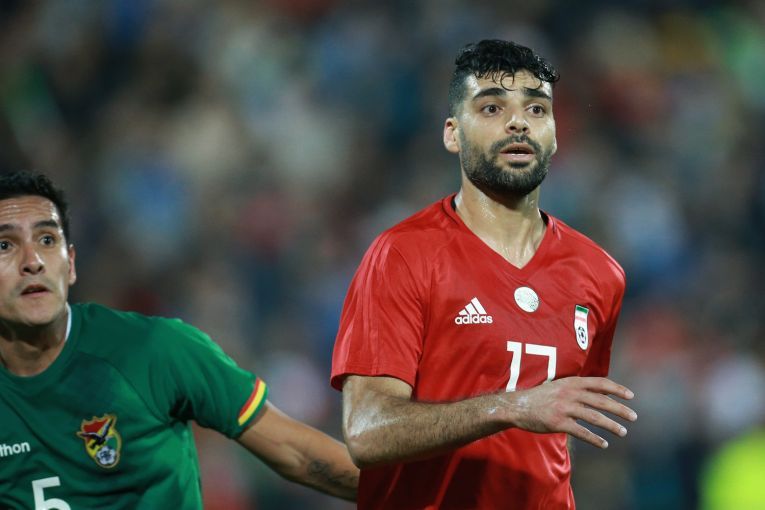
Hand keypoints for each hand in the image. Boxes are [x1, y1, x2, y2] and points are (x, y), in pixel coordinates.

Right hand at [504, 377, 636, 448]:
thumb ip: (577, 388)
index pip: (600, 383)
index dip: (617, 389)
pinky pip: (581, 432)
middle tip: (634, 417)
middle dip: (620, 409)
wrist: (518, 406)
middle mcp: (570, 393)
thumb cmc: (540, 397)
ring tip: (623, 432)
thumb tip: (600, 394)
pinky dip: (594, 439)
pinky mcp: (558, 423)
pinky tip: (604, 444)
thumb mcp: (559, 385)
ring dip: (611, 426)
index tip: (631, 396)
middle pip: (601, 401)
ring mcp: (564, 408)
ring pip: (594, 417)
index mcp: (571, 382)